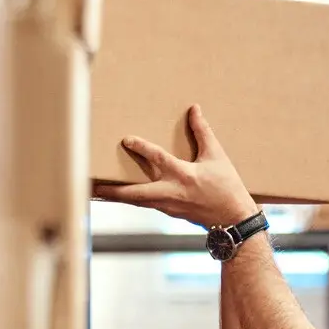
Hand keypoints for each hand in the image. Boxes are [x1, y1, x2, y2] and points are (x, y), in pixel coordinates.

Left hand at [96, 104, 259, 228]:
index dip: (141, 148)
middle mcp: (172, 193)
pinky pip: (146, 205)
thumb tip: (194, 109)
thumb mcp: (217, 157)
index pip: (158, 159)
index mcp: (183, 176)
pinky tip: (124, 194)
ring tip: (101, 189)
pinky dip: (133, 199)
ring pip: (138, 202)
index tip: (126, 139)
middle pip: (136, 194)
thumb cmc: (227, 187)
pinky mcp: (170, 213)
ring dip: (119, 196)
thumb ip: (203, 132)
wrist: (233, 219)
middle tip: (95, 185)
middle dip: (115, 190)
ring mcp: (169, 206)